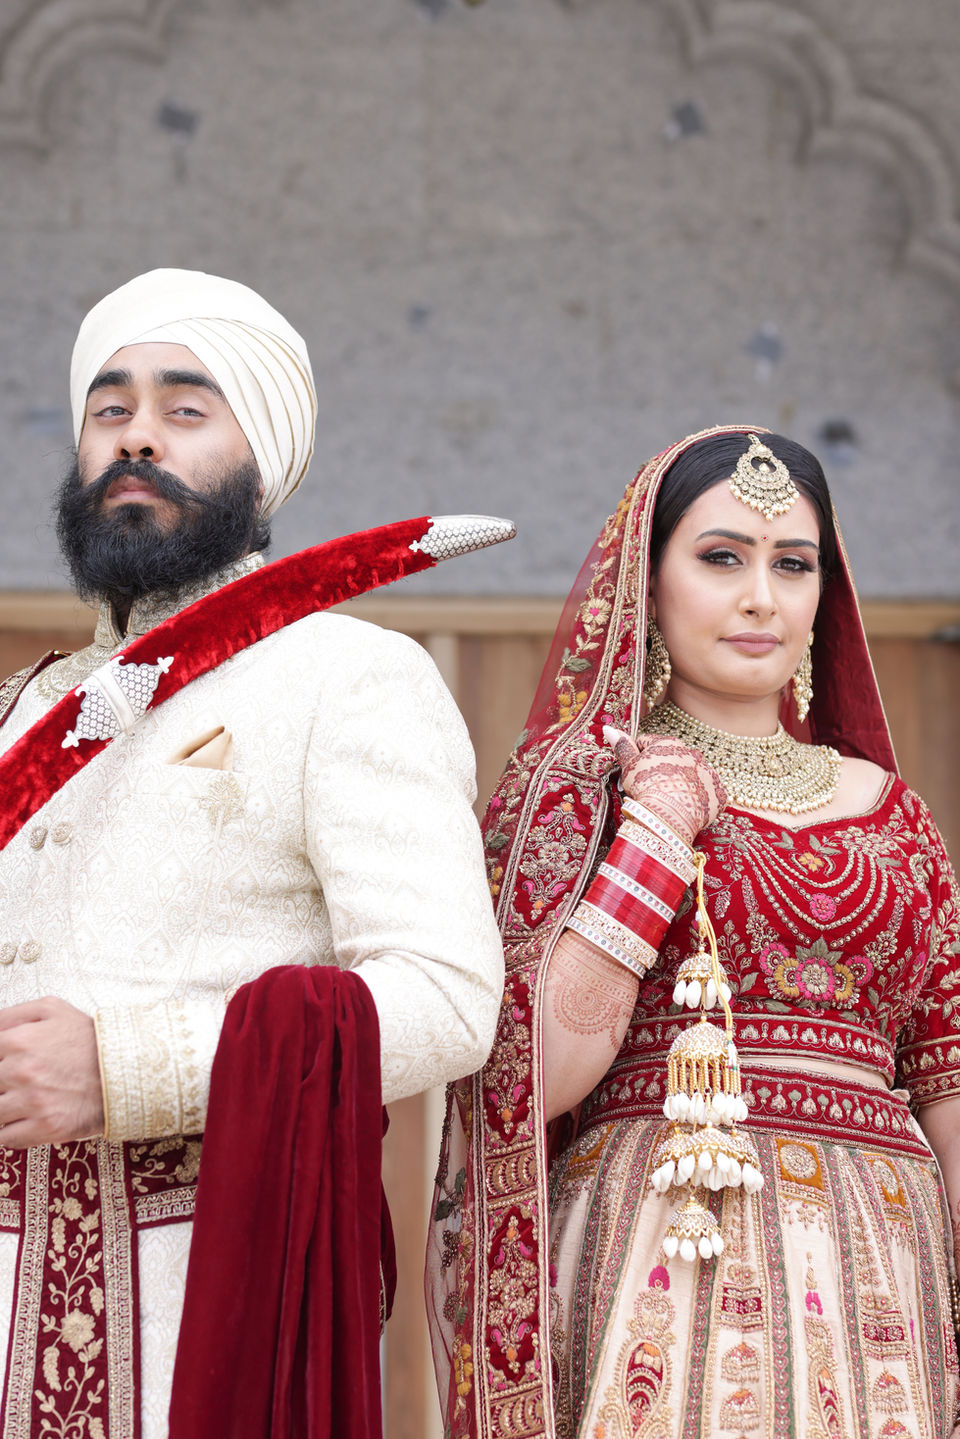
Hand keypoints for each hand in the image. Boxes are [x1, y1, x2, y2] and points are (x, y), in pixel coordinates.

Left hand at [0, 997, 103, 1147]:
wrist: (127, 1067)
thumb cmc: (89, 1038)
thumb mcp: (52, 1009)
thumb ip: (11, 1015)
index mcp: (19, 1041)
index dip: (0, 1061)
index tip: (7, 1067)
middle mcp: (21, 1072)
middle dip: (4, 1084)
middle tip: (22, 1082)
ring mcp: (33, 1102)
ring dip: (6, 1108)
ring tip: (25, 1101)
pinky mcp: (46, 1127)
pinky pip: (6, 1138)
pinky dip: (12, 1131)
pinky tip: (26, 1120)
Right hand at [605, 728, 726, 845]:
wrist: (668, 815)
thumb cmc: (644, 787)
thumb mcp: (629, 766)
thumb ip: (622, 746)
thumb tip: (609, 728)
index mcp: (669, 743)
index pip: (649, 744)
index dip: (639, 759)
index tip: (635, 774)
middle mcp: (693, 753)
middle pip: (673, 760)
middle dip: (663, 771)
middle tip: (652, 790)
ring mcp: (708, 773)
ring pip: (692, 776)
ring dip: (683, 785)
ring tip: (670, 802)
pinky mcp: (719, 793)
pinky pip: (708, 795)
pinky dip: (699, 801)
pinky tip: (686, 810)